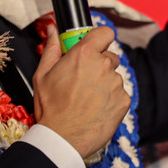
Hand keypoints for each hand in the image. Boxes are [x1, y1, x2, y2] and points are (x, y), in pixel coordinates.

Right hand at [32, 24, 129, 157]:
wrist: (62, 139)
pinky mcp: (124, 101)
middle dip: (98, 65)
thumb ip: (51, 48)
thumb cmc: (50, 107)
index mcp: (84, 54)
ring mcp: (116, 83)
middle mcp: (104, 65)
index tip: (94, 46)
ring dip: (105, 83)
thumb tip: (53, 29)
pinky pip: (120, 94)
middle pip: (109, 56)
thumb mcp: (43, 74)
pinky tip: (96, 109)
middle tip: (83, 80)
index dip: (100, 38)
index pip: (105, 32)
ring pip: (114, 77)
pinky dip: (111, 99)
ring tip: (87, 99)